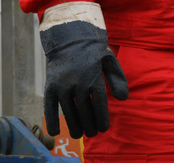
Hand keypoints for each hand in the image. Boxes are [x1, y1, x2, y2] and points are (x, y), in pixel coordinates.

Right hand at [40, 19, 128, 137]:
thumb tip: (123, 99)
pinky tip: (56, 132)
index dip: (102, 118)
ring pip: (69, 111)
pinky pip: (50, 107)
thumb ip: (118, 79)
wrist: (71, 39)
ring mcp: (63, 85)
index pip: (100, 104)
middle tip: (92, 133)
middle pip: (85, 110)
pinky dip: (52, 120)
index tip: (104, 128)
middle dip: (89, 125)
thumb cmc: (94, 52)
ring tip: (79, 134)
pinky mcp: (50, 87)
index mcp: (94, 77)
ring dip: (74, 125)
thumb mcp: (110, 61)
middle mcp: (78, 83)